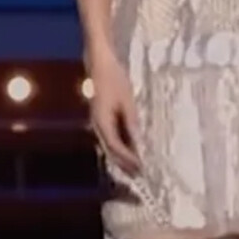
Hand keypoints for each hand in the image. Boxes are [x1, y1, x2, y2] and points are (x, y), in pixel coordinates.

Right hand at [87, 46, 140, 174]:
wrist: (100, 63)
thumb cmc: (114, 79)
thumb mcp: (127, 101)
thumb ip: (132, 123)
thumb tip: (138, 142)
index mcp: (102, 121)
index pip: (115, 147)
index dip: (128, 159)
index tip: (141, 167)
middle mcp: (97, 125)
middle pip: (110, 150)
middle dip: (124, 163)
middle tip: (140, 174)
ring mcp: (97, 122)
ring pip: (109, 145)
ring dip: (122, 156)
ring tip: (136, 166)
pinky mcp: (101, 118)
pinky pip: (110, 137)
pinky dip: (120, 146)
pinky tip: (130, 149)